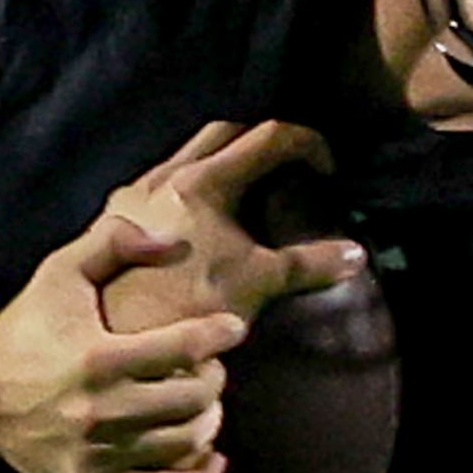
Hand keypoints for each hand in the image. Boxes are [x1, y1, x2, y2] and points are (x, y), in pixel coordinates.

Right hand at [0, 212, 243, 472]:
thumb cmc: (27, 324)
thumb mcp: (62, 272)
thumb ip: (116, 242)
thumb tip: (177, 240)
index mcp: (96, 358)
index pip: (183, 348)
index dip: (219, 334)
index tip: (233, 327)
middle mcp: (98, 411)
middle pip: (192, 399)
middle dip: (214, 378)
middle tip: (211, 367)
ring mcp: (95, 454)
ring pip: (185, 443)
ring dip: (209, 420)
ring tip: (205, 403)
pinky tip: (212, 459)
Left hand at [99, 119, 361, 333]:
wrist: (120, 339)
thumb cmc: (186, 307)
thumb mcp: (258, 282)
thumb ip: (309, 264)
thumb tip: (356, 255)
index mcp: (205, 180)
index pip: (269, 136)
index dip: (308, 144)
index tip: (326, 171)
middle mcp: (166, 175)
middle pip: (224, 133)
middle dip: (261, 141)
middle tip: (288, 168)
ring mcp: (136, 194)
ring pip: (187, 155)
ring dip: (222, 162)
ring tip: (247, 192)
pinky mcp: (116, 220)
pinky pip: (160, 184)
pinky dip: (190, 188)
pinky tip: (200, 222)